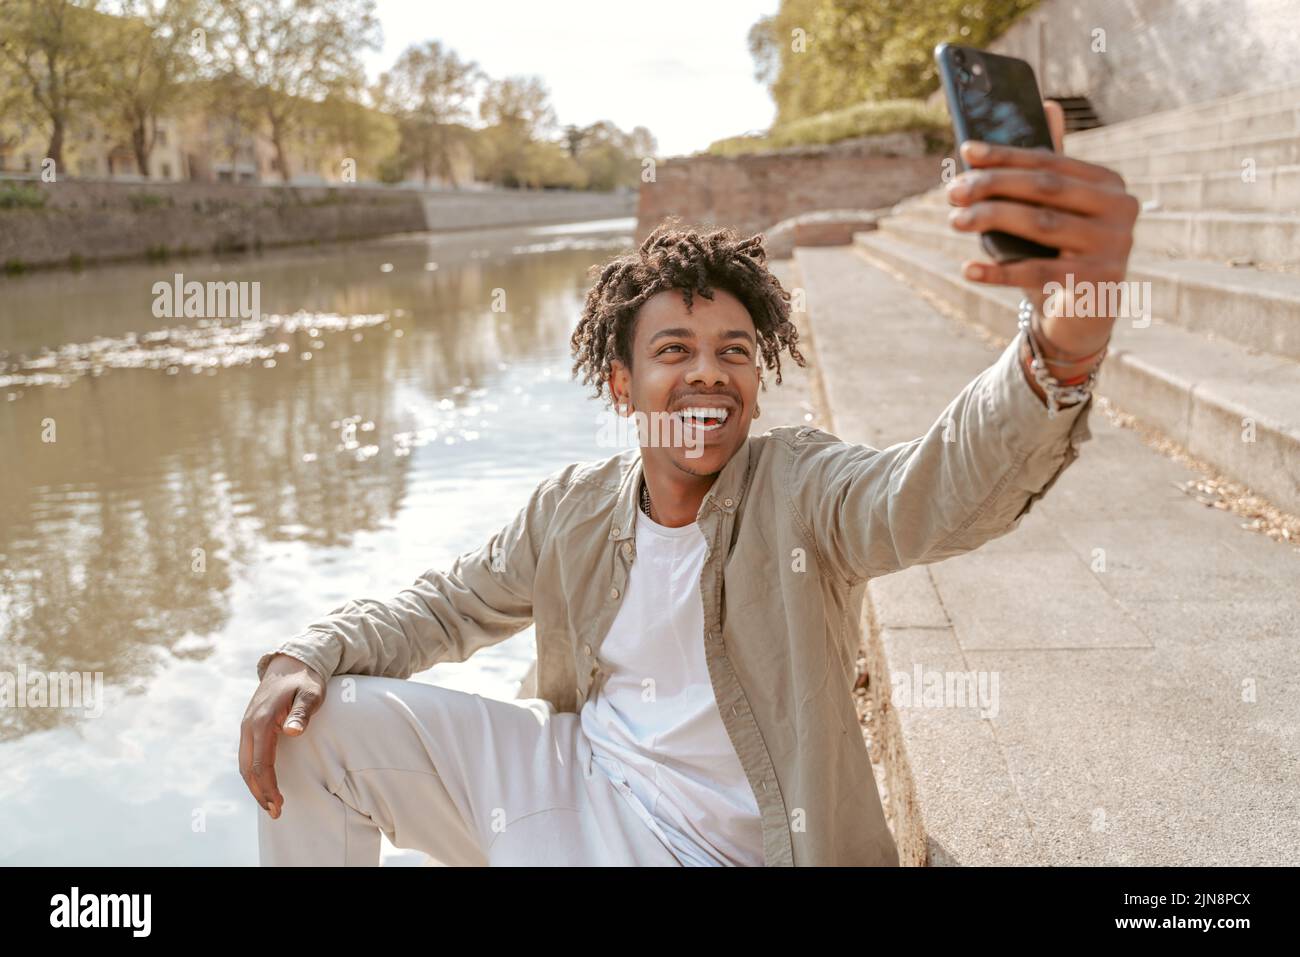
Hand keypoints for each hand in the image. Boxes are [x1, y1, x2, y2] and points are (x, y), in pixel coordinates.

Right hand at [239, 653, 326, 818]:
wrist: (291, 662)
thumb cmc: (306, 680)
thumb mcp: (311, 693)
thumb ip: (302, 712)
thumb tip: (293, 732)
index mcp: (262, 721)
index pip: (260, 764)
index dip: (268, 787)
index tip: (279, 805)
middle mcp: (249, 725)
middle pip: (248, 768)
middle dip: (260, 793)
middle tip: (276, 812)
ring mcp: (247, 725)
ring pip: (244, 764)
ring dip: (255, 786)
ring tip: (271, 805)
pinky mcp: (250, 726)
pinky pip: (247, 755)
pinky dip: (253, 773)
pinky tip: (264, 784)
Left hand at [945, 98, 1140, 356]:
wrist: (1082, 317)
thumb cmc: (1062, 254)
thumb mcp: (1057, 211)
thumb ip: (1051, 167)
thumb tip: (1048, 105)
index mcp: (1109, 184)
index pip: (1050, 162)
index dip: (1005, 155)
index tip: (966, 151)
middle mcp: (1119, 210)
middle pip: (1044, 189)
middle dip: (992, 186)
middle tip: (952, 192)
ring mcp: (1112, 247)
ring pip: (1040, 224)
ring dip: (990, 218)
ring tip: (954, 220)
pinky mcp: (1095, 283)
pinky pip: (1036, 272)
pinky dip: (998, 271)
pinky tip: (968, 269)